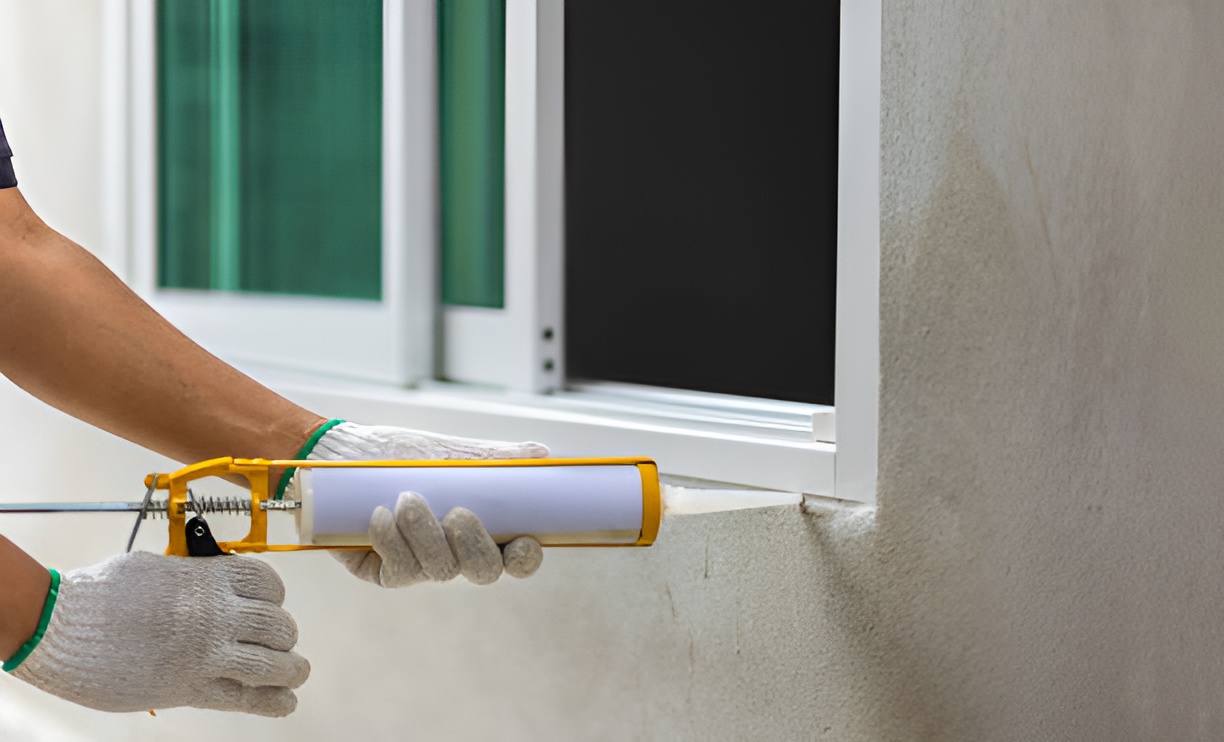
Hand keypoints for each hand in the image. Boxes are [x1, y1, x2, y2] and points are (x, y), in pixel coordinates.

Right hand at [10, 552, 308, 716]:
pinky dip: (271, 702)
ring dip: (289, 669)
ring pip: (270, 664)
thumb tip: (204, 581)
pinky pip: (244, 698)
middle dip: (284, 636)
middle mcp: (216, 615)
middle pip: (277, 626)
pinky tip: (286, 703)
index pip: (267, 582)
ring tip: (296, 672)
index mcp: (208, 579)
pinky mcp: (189, 687)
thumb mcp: (155, 568)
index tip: (270, 604)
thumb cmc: (101, 594)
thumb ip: (189, 578)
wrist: (63, 627)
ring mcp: (205, 653)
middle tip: (280, 643)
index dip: (275, 596)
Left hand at [285, 422, 547, 585]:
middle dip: (475, 547)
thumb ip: (494, 457)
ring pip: (440, 570)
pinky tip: (380, 516)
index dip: (525, 558)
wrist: (340, 454)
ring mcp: (420, 566)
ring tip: (407, 498)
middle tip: (459, 514)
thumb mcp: (448, 451)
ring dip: (426, 535)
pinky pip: (399, 571)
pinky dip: (392, 543)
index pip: (515, 557)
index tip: (523, 540)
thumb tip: (542, 453)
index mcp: (480, 527)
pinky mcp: (384, 572)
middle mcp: (454, 552)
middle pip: (484, 572)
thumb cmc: (397, 452)